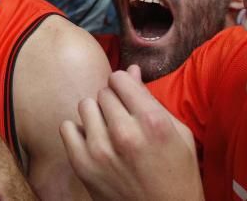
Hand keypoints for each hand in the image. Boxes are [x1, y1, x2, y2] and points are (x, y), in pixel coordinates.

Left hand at [59, 66, 202, 200]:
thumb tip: (131, 70)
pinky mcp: (82, 164)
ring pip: (85, 106)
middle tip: (125, 122)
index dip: (124, 85)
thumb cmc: (178, 176)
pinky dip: (79, 132)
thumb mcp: (179, 135)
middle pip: (103, 93)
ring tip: (111, 133)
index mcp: (152, 122)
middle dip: (113, 103)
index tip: (128, 97)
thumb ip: (152, 100)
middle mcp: (125, 133)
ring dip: (96, 116)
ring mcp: (101, 149)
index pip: (120, 78)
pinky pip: (67, 127)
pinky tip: (95, 143)